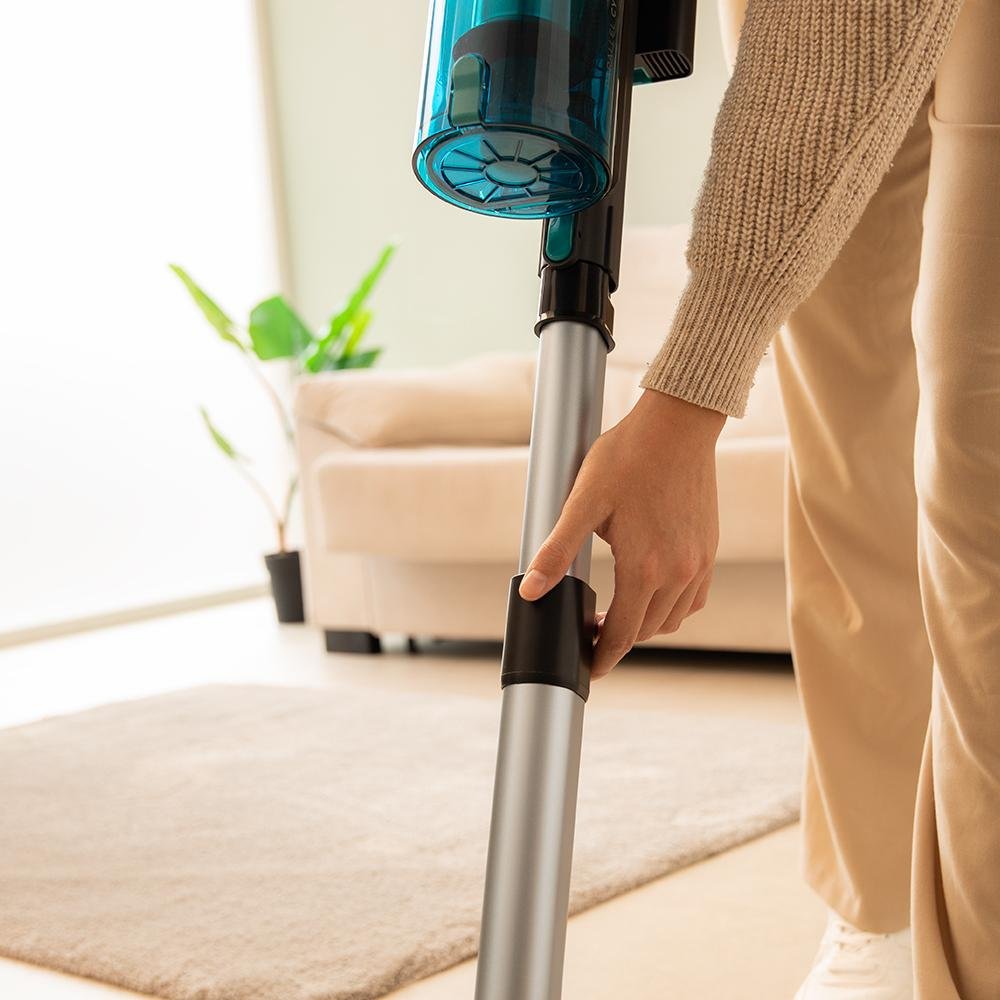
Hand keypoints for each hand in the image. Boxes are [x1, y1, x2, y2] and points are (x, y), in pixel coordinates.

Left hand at [519, 389, 725, 679]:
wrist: (678, 425)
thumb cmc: (627, 457)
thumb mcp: (583, 503)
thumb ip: (556, 552)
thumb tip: (530, 591)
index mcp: (644, 567)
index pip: (624, 634)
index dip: (603, 656)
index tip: (590, 667)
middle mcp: (678, 572)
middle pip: (648, 631)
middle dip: (620, 640)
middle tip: (594, 632)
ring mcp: (699, 561)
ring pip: (674, 618)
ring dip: (647, 625)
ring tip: (620, 613)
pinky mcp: (710, 548)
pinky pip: (695, 597)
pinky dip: (674, 606)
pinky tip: (654, 591)